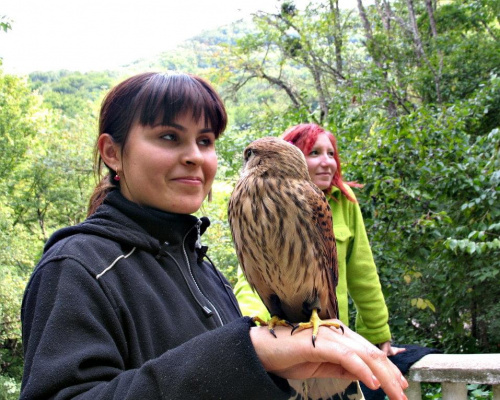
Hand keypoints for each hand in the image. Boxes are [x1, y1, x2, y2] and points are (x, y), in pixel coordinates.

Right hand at [250, 321, 407, 399]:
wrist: (263, 350)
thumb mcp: (321, 365)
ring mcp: (330, 337)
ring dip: (384, 376)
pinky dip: (362, 370)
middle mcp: (338, 333)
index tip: (400, 386)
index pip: (370, 353)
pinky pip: (347, 357)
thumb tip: (363, 375)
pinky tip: (373, 384)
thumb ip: (342, 367)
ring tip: (396, 394)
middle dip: (391, 376)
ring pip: (365, 355)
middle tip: (404, 396)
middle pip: (372, 354)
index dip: (388, 369)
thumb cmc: (289, 356)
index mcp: (340, 337)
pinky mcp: (320, 344)